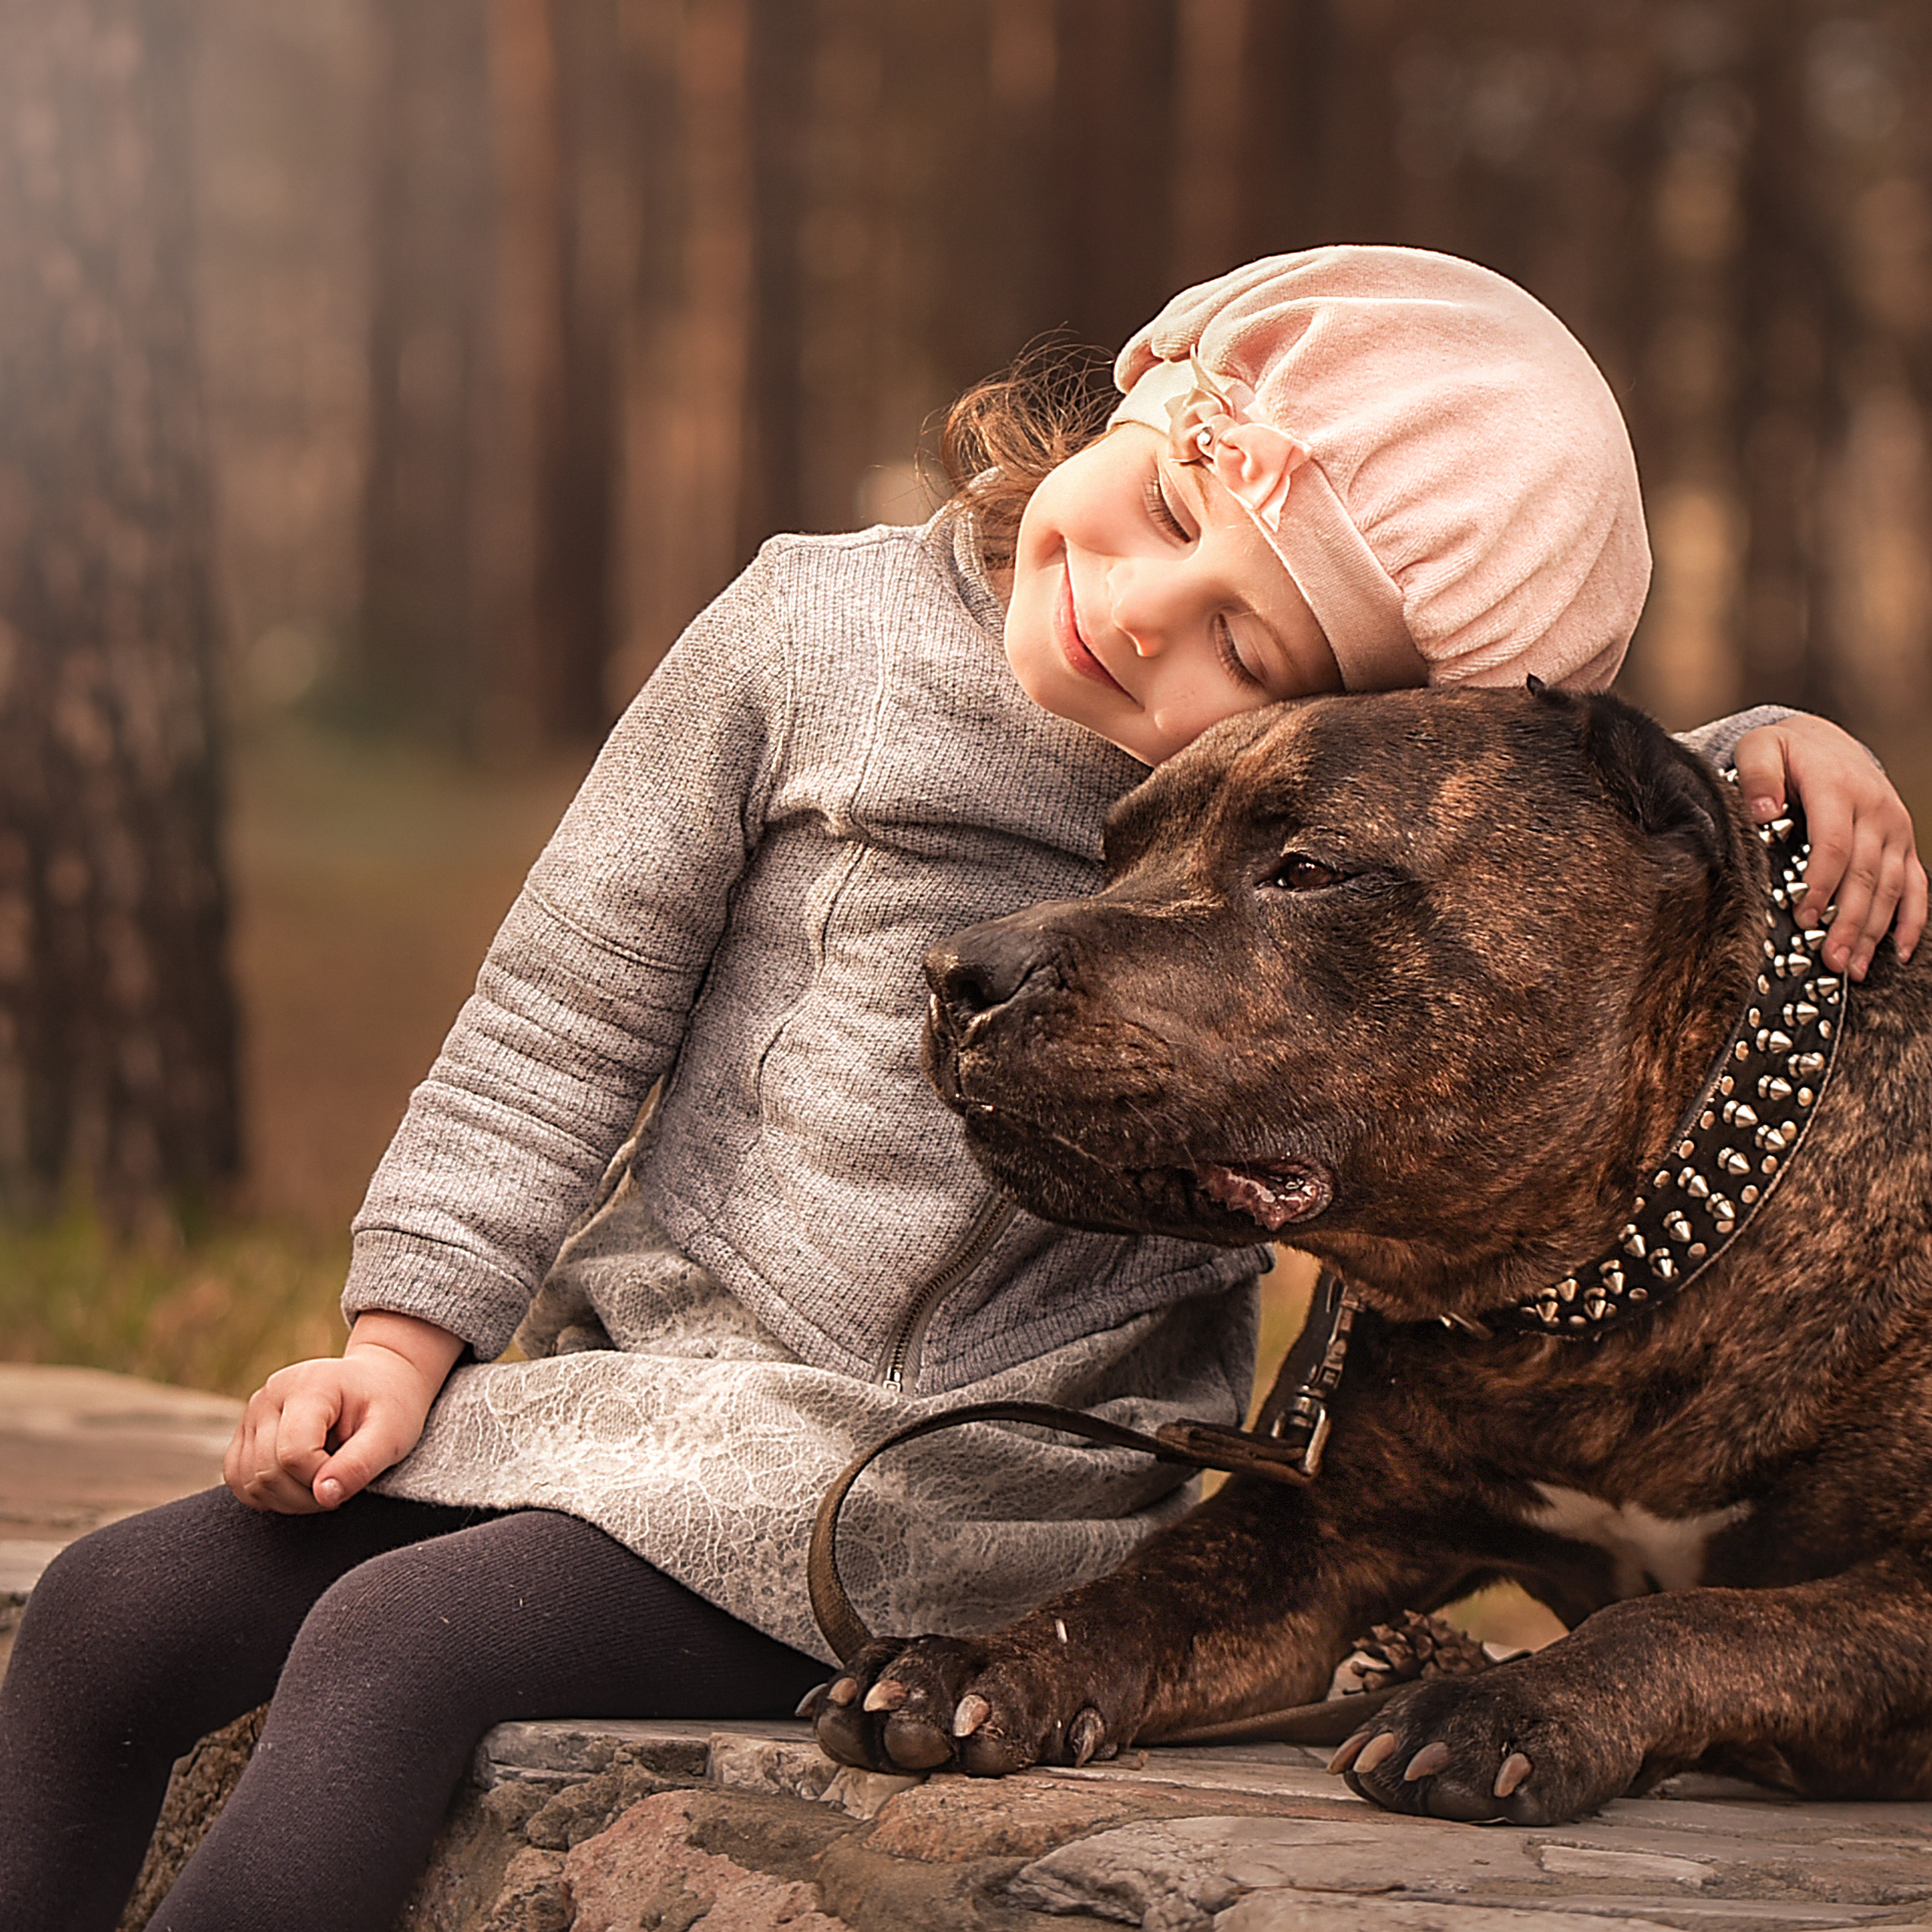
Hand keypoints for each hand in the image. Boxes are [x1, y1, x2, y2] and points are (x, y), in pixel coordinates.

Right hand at [223, 1311, 463, 1513]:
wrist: (378, 1381)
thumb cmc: (389, 1405)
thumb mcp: (392, 1434)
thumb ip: (360, 1465)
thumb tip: (324, 1497)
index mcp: (308, 1386)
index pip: (294, 1454)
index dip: (322, 1479)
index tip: (353, 1475)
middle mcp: (270, 1395)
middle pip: (268, 1472)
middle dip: (306, 1495)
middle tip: (342, 1483)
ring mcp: (251, 1413)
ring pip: (249, 1482)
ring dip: (287, 1499)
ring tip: (325, 1479)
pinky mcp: (244, 1433)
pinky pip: (238, 1479)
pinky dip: (268, 1494)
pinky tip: (301, 1482)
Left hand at [1733, 716, 1925, 980]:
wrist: (1826, 743)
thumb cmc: (1787, 753)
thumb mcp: (1762, 749)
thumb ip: (1758, 775)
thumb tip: (1762, 810)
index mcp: (1838, 789)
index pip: (1835, 845)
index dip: (1821, 884)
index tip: (1802, 917)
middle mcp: (1875, 810)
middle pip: (1865, 874)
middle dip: (1848, 921)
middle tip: (1830, 959)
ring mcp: (1895, 829)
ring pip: (1890, 887)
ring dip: (1874, 930)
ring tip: (1853, 968)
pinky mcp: (1904, 844)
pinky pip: (1916, 885)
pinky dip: (1911, 920)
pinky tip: (1900, 952)